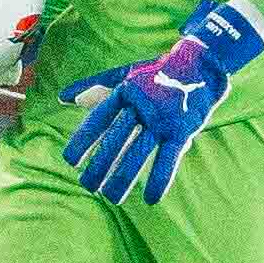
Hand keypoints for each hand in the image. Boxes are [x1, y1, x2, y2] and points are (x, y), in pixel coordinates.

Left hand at [62, 0, 263, 204]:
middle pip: (116, 139)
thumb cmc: (156, 71)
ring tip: (110, 197)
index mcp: (125, 91)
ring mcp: (162, 118)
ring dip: (123, 177)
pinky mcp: (181, 130)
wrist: (200, 64)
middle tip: (87, 186)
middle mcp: (142, 105)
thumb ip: (95, 86)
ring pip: (139, 152)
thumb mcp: (125, 74)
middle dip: (100, 165)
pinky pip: (169, 158)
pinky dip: (160, 179)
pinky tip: (150, 199)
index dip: (84, 140)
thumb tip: (63, 98)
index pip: (99, 119)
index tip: (70, 161)